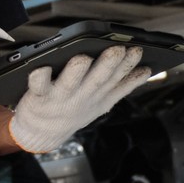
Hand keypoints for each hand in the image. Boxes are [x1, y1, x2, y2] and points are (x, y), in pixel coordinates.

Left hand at [7, 46, 150, 152]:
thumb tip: (145, 71)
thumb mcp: (102, 103)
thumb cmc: (72, 110)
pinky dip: (39, 77)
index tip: (136, 51)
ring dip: (77, 71)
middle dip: (107, 65)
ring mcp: (60, 96)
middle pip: (96, 79)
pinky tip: (42, 67)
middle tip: (116, 49)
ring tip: (84, 58)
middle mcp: (81, 96)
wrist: (42, 132)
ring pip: (70, 82)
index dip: (127, 66)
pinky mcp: (38, 96)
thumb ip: (123, 86)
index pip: (116, 79)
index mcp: (97, 96)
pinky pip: (38, 85)